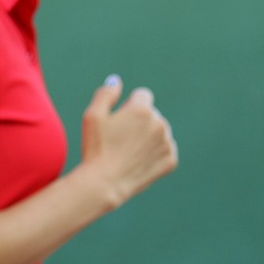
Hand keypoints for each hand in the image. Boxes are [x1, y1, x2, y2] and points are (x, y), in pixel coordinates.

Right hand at [80, 76, 177, 208]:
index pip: (142, 95)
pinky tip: (138, 161)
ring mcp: (167, 143)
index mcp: (142, 110)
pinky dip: (154, 154)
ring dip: (148, 137)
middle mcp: (159, 123)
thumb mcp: (92, 116)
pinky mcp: (170, 160)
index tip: (119, 121)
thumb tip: (116, 81)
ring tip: (129, 152)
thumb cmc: (96, 148)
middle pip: (151, 114)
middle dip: (140, 122)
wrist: (104, 183)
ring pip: (159, 132)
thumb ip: (105, 94)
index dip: (128, 106)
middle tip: (120, 140)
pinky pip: (165, 150)